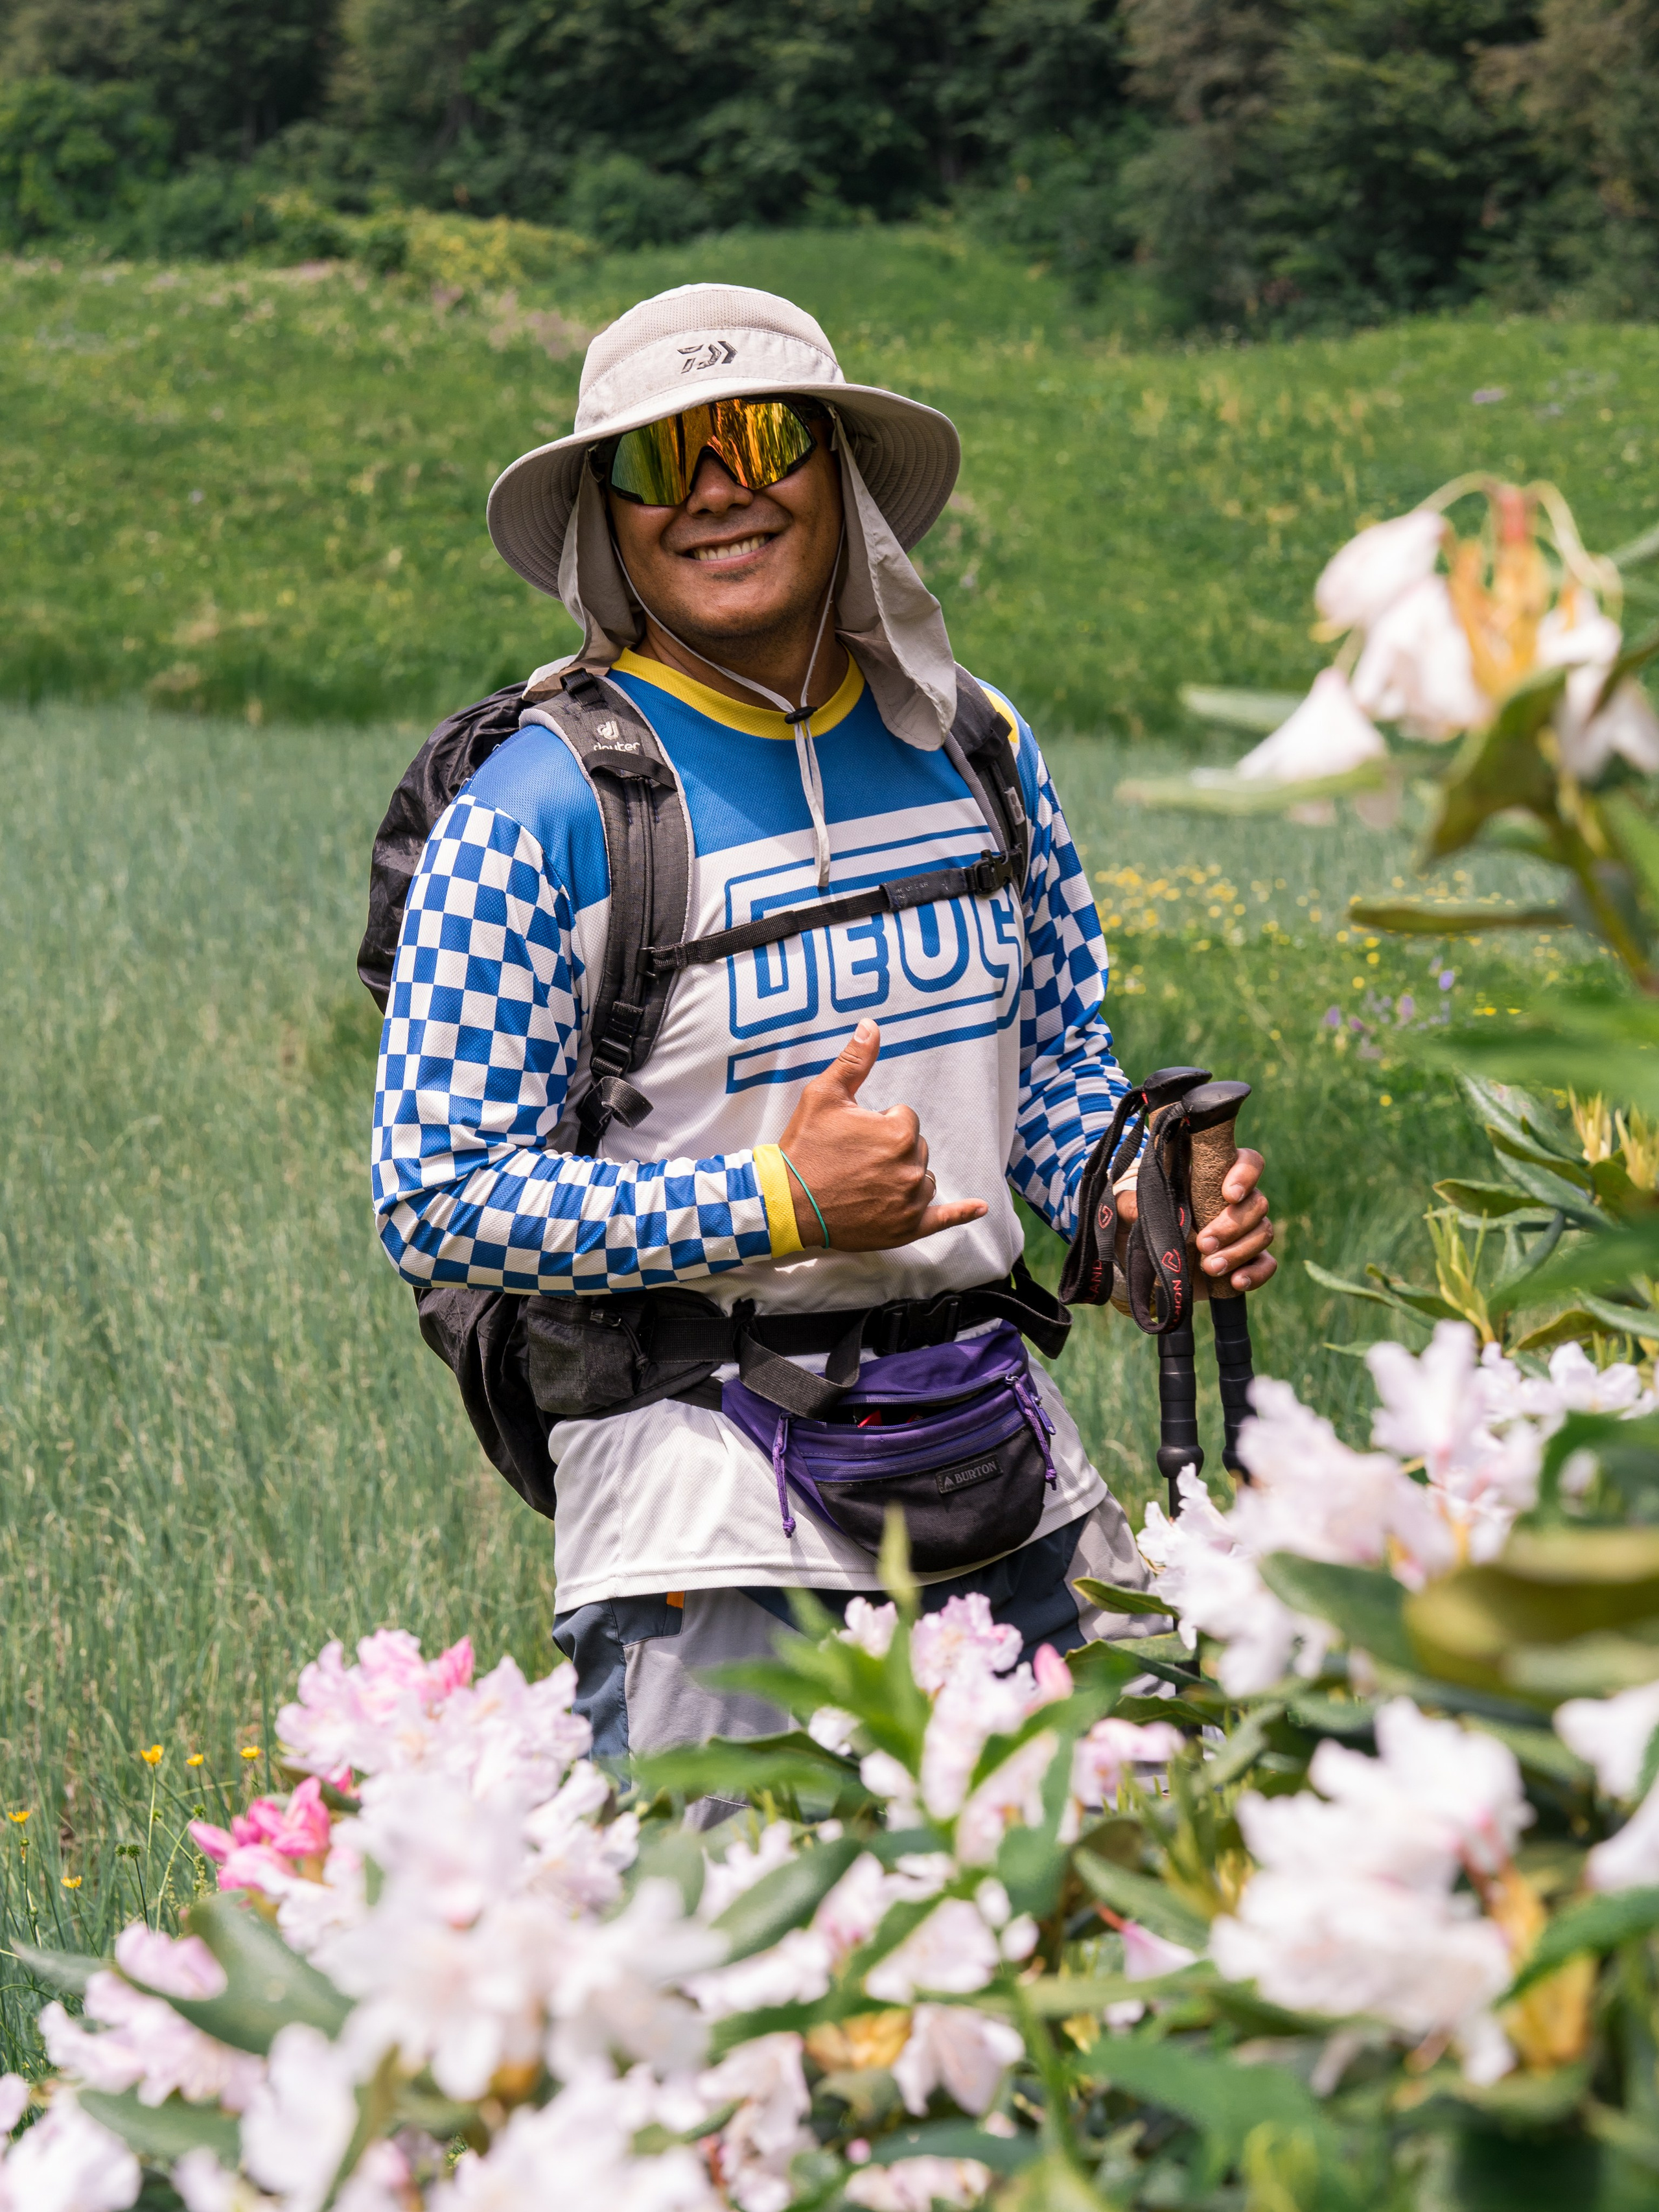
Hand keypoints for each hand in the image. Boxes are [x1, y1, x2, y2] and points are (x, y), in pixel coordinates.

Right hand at [775, 1018, 988, 1251]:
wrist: (786, 1202)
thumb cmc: (805, 1147)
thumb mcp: (824, 1096)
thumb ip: (854, 1061)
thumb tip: (872, 1026)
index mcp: (899, 1133)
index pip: (905, 1118)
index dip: (879, 1124)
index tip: (853, 1137)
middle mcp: (912, 1167)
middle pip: (915, 1148)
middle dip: (891, 1150)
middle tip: (855, 1160)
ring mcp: (911, 1201)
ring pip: (922, 1177)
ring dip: (905, 1176)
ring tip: (868, 1182)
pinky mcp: (907, 1228)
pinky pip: (943, 1218)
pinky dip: (961, 1213)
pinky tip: (979, 1208)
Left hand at [1115, 1148, 1276, 1293]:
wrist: (1146, 1269)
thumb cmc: (1140, 1228)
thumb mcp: (1128, 1216)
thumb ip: (1129, 1206)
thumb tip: (1139, 1207)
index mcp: (1212, 1178)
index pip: (1247, 1162)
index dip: (1245, 1174)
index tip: (1229, 1194)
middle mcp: (1235, 1202)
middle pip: (1257, 1202)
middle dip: (1232, 1225)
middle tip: (1203, 1243)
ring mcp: (1245, 1231)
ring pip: (1263, 1232)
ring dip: (1238, 1252)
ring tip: (1209, 1267)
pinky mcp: (1247, 1260)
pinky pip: (1267, 1264)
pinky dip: (1256, 1273)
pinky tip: (1236, 1281)